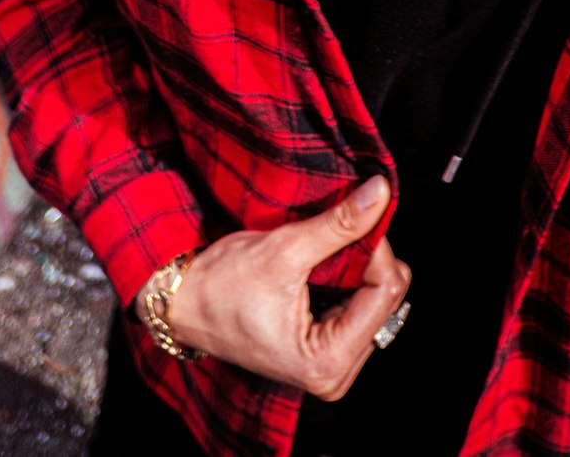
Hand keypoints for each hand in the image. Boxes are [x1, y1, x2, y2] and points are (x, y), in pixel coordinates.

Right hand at [152, 176, 409, 398]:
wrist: (184, 304)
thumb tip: (381, 193)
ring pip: (376, 304)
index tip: (353, 219)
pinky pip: (358, 311)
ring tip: (322, 256)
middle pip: (386, 300)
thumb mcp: (285, 249)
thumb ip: (340, 224)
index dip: (374, 248)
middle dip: (367, 261)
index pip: (385, 292)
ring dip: (358, 270)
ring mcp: (331, 369)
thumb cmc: (222, 286)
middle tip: (333, 237)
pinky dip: (348, 283)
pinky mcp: (324, 355)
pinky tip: (322, 270)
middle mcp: (334, 376)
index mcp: (327, 362)